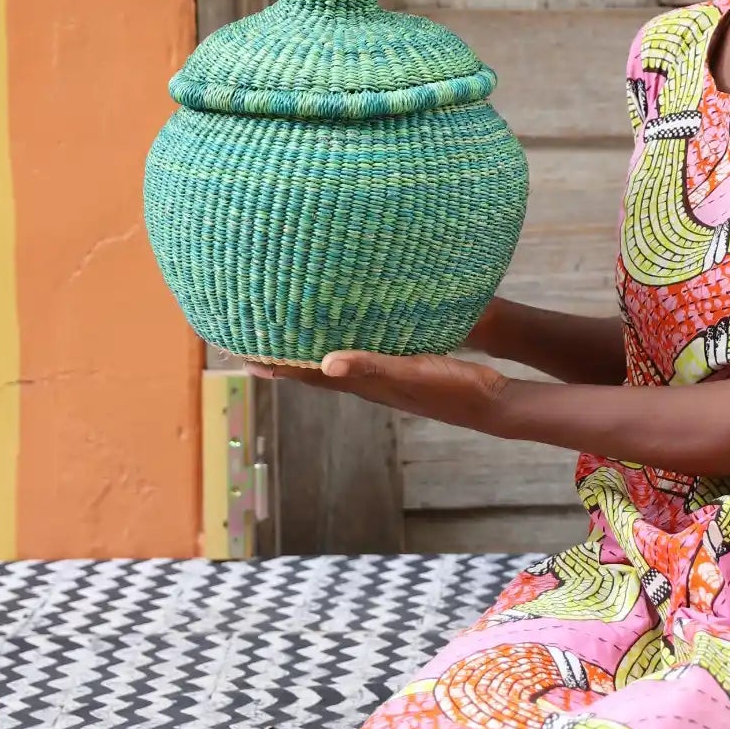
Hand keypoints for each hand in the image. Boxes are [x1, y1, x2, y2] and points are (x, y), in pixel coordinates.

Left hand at [245, 348, 508, 428]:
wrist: (492, 402)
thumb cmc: (453, 389)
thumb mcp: (413, 374)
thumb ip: (372, 367)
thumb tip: (326, 361)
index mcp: (362, 383)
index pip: (306, 374)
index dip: (272, 364)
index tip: (237, 352)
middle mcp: (365, 381)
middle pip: (310, 368)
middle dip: (278, 355)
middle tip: (244, 337)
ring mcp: (382, 375)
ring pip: (332, 359)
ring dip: (305, 348)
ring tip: (282, 329)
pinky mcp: (401, 364)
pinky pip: (359, 350)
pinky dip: (340, 340)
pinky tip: (346, 326)